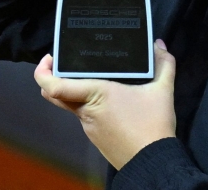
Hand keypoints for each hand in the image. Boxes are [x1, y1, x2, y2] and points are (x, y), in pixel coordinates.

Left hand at [34, 40, 176, 169]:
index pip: (55, 86)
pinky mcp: (95, 137)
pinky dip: (91, 106)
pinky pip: (86, 116)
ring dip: (79, 92)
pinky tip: (110, 101)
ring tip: (99, 79)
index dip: (43, 72)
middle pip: (57, 95)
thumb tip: (159, 45)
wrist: (152, 162)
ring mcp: (88, 127)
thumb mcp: (163, 90)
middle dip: (55, 78)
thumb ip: (163, 64)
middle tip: (67, 63)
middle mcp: (86, 111)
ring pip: (73, 105)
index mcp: (96, 94)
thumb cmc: (153, 123)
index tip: (49, 58)